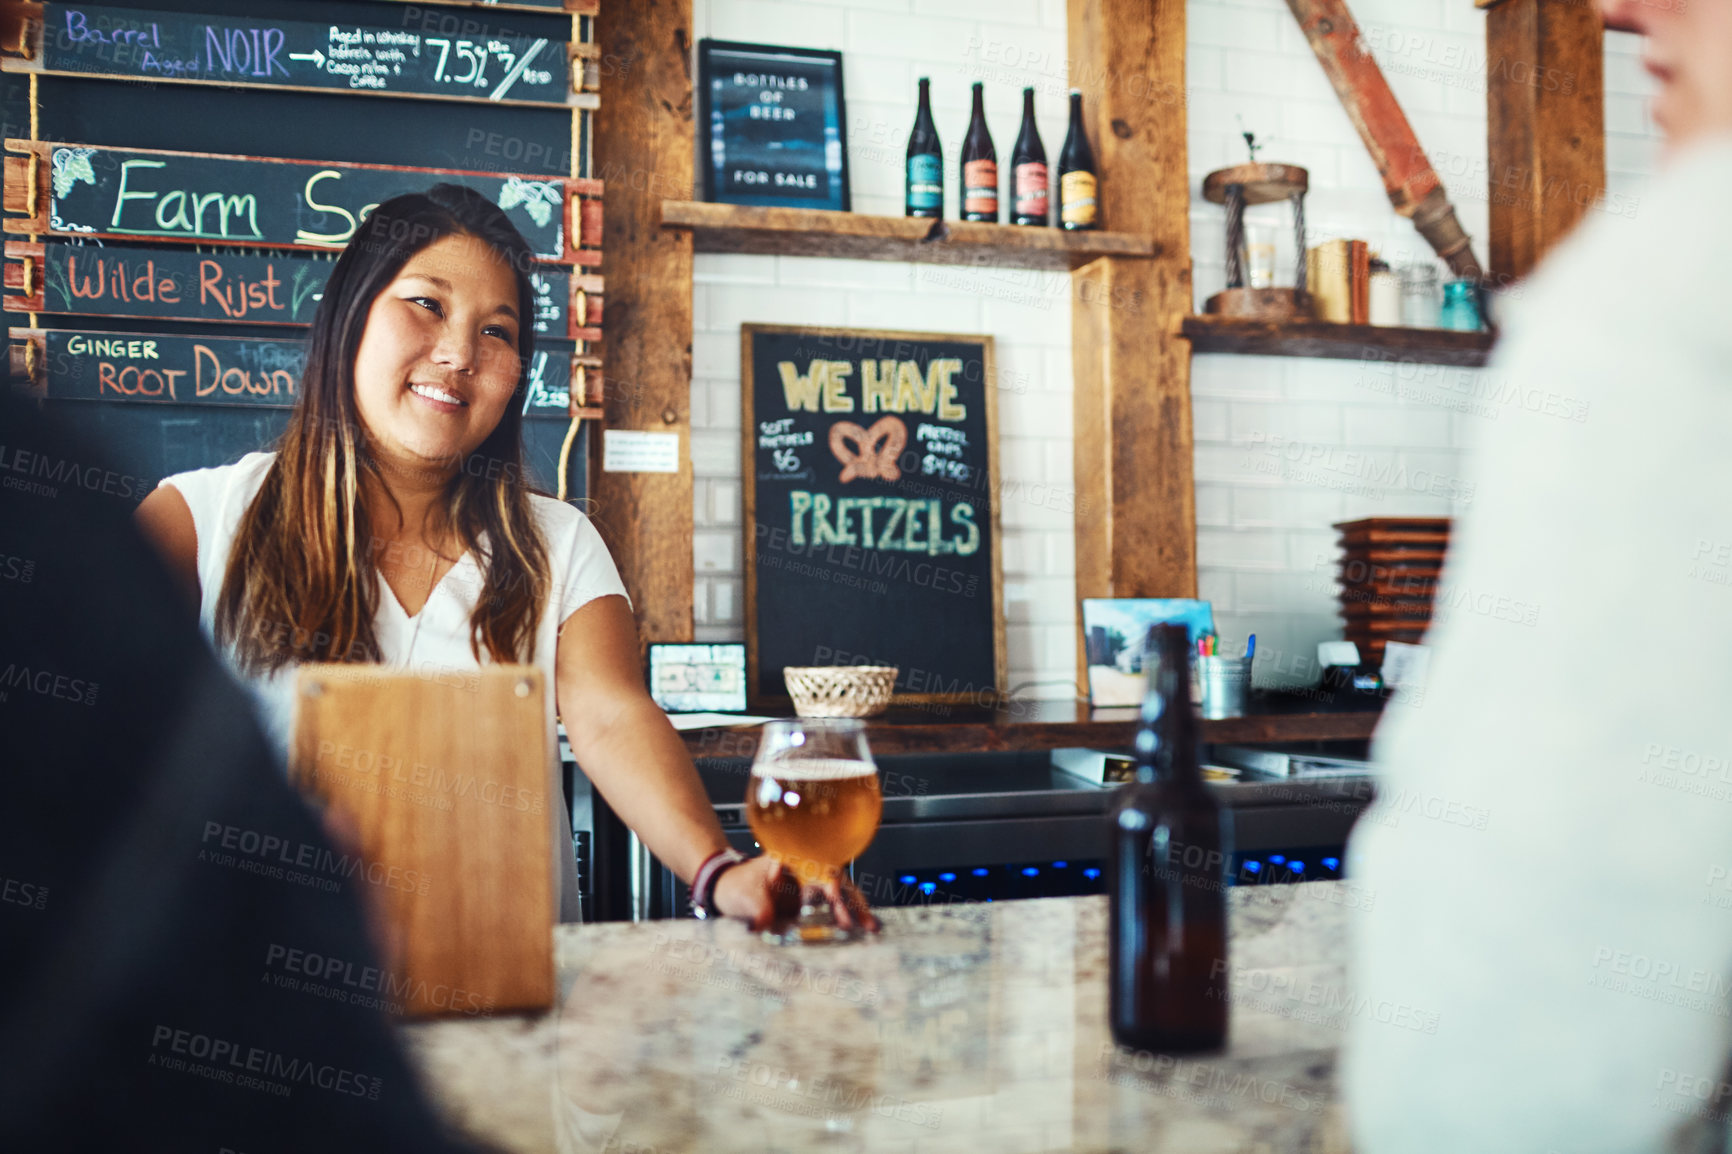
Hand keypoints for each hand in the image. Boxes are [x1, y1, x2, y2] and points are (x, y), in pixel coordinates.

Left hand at [710, 856, 881, 934]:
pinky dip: (842, 920)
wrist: (723, 890)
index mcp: (793, 861)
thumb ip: (758, 911)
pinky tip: (854, 932)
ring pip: (837, 896)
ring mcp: (807, 889)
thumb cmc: (735, 884)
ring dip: (853, 911)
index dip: (830, 883)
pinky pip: (828, 911)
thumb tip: (766, 928)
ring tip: (869, 929)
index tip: (835, 895)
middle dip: (852, 902)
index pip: (819, 869)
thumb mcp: (745, 896)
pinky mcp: (805, 906)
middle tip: (866, 923)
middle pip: (836, 882)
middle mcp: (804, 873)